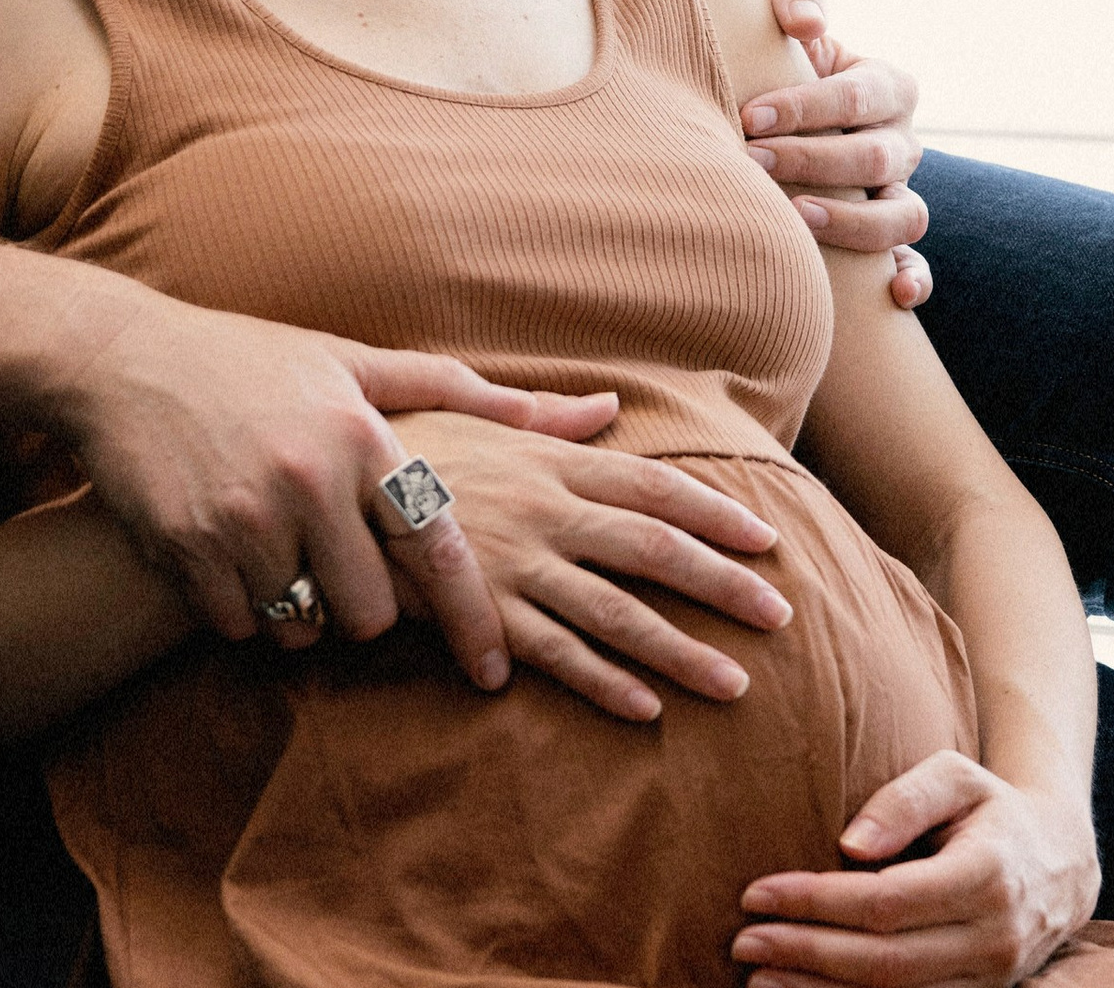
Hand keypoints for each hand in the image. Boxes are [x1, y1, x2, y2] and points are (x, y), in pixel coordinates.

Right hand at [43, 281, 613, 688]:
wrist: (126, 361)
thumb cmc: (253, 360)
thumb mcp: (354, 361)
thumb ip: (456, 391)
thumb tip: (561, 406)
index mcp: (362, 435)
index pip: (436, 547)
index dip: (470, 617)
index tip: (493, 668)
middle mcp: (309, 480)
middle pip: (371, 611)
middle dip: (370, 612)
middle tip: (350, 581)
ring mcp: (243, 519)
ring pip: (303, 628)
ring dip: (302, 615)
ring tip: (288, 565)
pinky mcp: (186, 550)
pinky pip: (238, 626)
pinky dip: (243, 612)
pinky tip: (235, 566)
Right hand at [390, 407, 791, 722]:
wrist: (332, 484)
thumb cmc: (412, 444)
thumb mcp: (485, 416)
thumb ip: (554, 416)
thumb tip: (608, 402)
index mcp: (556, 461)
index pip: (656, 486)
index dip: (715, 514)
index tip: (767, 540)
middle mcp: (549, 510)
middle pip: (655, 548)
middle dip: (723, 584)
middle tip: (780, 615)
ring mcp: (518, 564)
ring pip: (618, 612)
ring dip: (680, 650)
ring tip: (734, 684)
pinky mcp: (484, 613)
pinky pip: (555, 655)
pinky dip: (604, 684)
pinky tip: (647, 710)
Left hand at [732, 752, 1100, 986]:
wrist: (1062, 861)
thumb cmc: (993, 807)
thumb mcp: (957, 776)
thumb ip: (904, 799)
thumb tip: (849, 844)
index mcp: (985, 876)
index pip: (884, 902)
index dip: (816, 902)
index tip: (756, 893)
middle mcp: (991, 938)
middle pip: (884, 961)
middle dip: (806, 952)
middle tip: (743, 940)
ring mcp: (991, 980)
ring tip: (758, 977)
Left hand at [752, 0, 932, 308]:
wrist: (768, 114)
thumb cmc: (775, 57)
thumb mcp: (782, 12)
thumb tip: (808, 25)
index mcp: (888, 85)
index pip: (855, 95)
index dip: (805, 106)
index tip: (749, 116)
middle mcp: (902, 143)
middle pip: (875, 157)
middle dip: (812, 160)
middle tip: (752, 161)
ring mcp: (900, 194)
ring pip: (905, 215)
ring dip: (855, 221)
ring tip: (799, 217)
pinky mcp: (890, 241)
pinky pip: (915, 264)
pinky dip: (913, 280)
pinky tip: (893, 296)